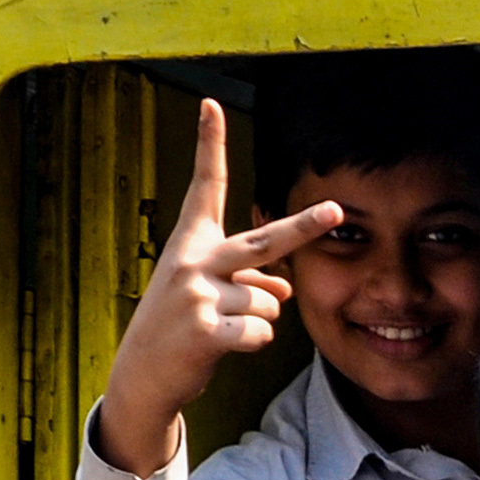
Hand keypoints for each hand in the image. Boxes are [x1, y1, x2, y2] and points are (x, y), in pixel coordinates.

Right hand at [95, 99, 348, 477]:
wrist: (143, 374)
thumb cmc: (179, 326)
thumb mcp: (208, 294)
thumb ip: (249, 281)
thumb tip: (286, 287)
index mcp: (191, 243)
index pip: (205, 187)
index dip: (209, 145)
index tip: (211, 104)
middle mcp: (194, 261)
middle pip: (264, 241)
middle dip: (305, 226)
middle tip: (336, 209)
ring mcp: (199, 295)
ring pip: (270, 301)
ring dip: (259, 319)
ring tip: (223, 327)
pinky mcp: (206, 330)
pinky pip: (262, 331)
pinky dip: (254, 342)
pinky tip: (222, 346)